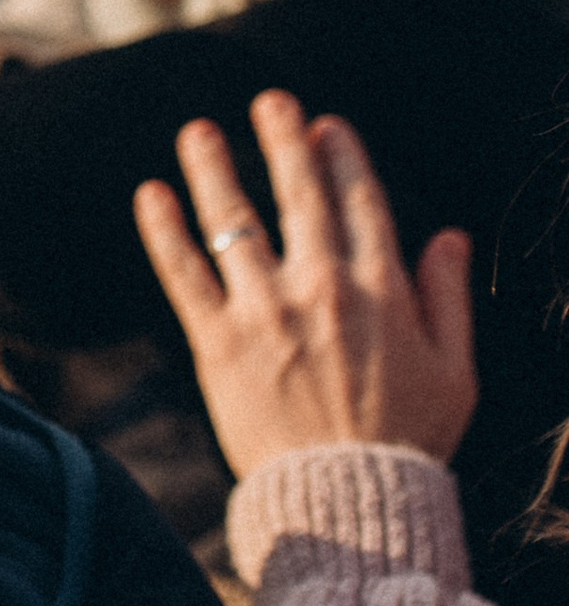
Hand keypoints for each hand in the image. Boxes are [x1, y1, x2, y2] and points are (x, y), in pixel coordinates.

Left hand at [132, 90, 477, 483]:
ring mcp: (265, 313)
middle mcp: (320, 289)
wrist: (347, 505)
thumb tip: (449, 236)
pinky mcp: (219, 344)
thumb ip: (449, 299)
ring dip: (214, 169)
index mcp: (381, 291)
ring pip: (234, 223)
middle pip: (298, 196)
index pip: (359, 202)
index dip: (342, 157)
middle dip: (282, 140)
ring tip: (197, 131)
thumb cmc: (408, 442)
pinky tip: (151, 194)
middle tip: (269, 101)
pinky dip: (164, 231)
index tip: (326, 127)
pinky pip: (185, 274)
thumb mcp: (455, 372)